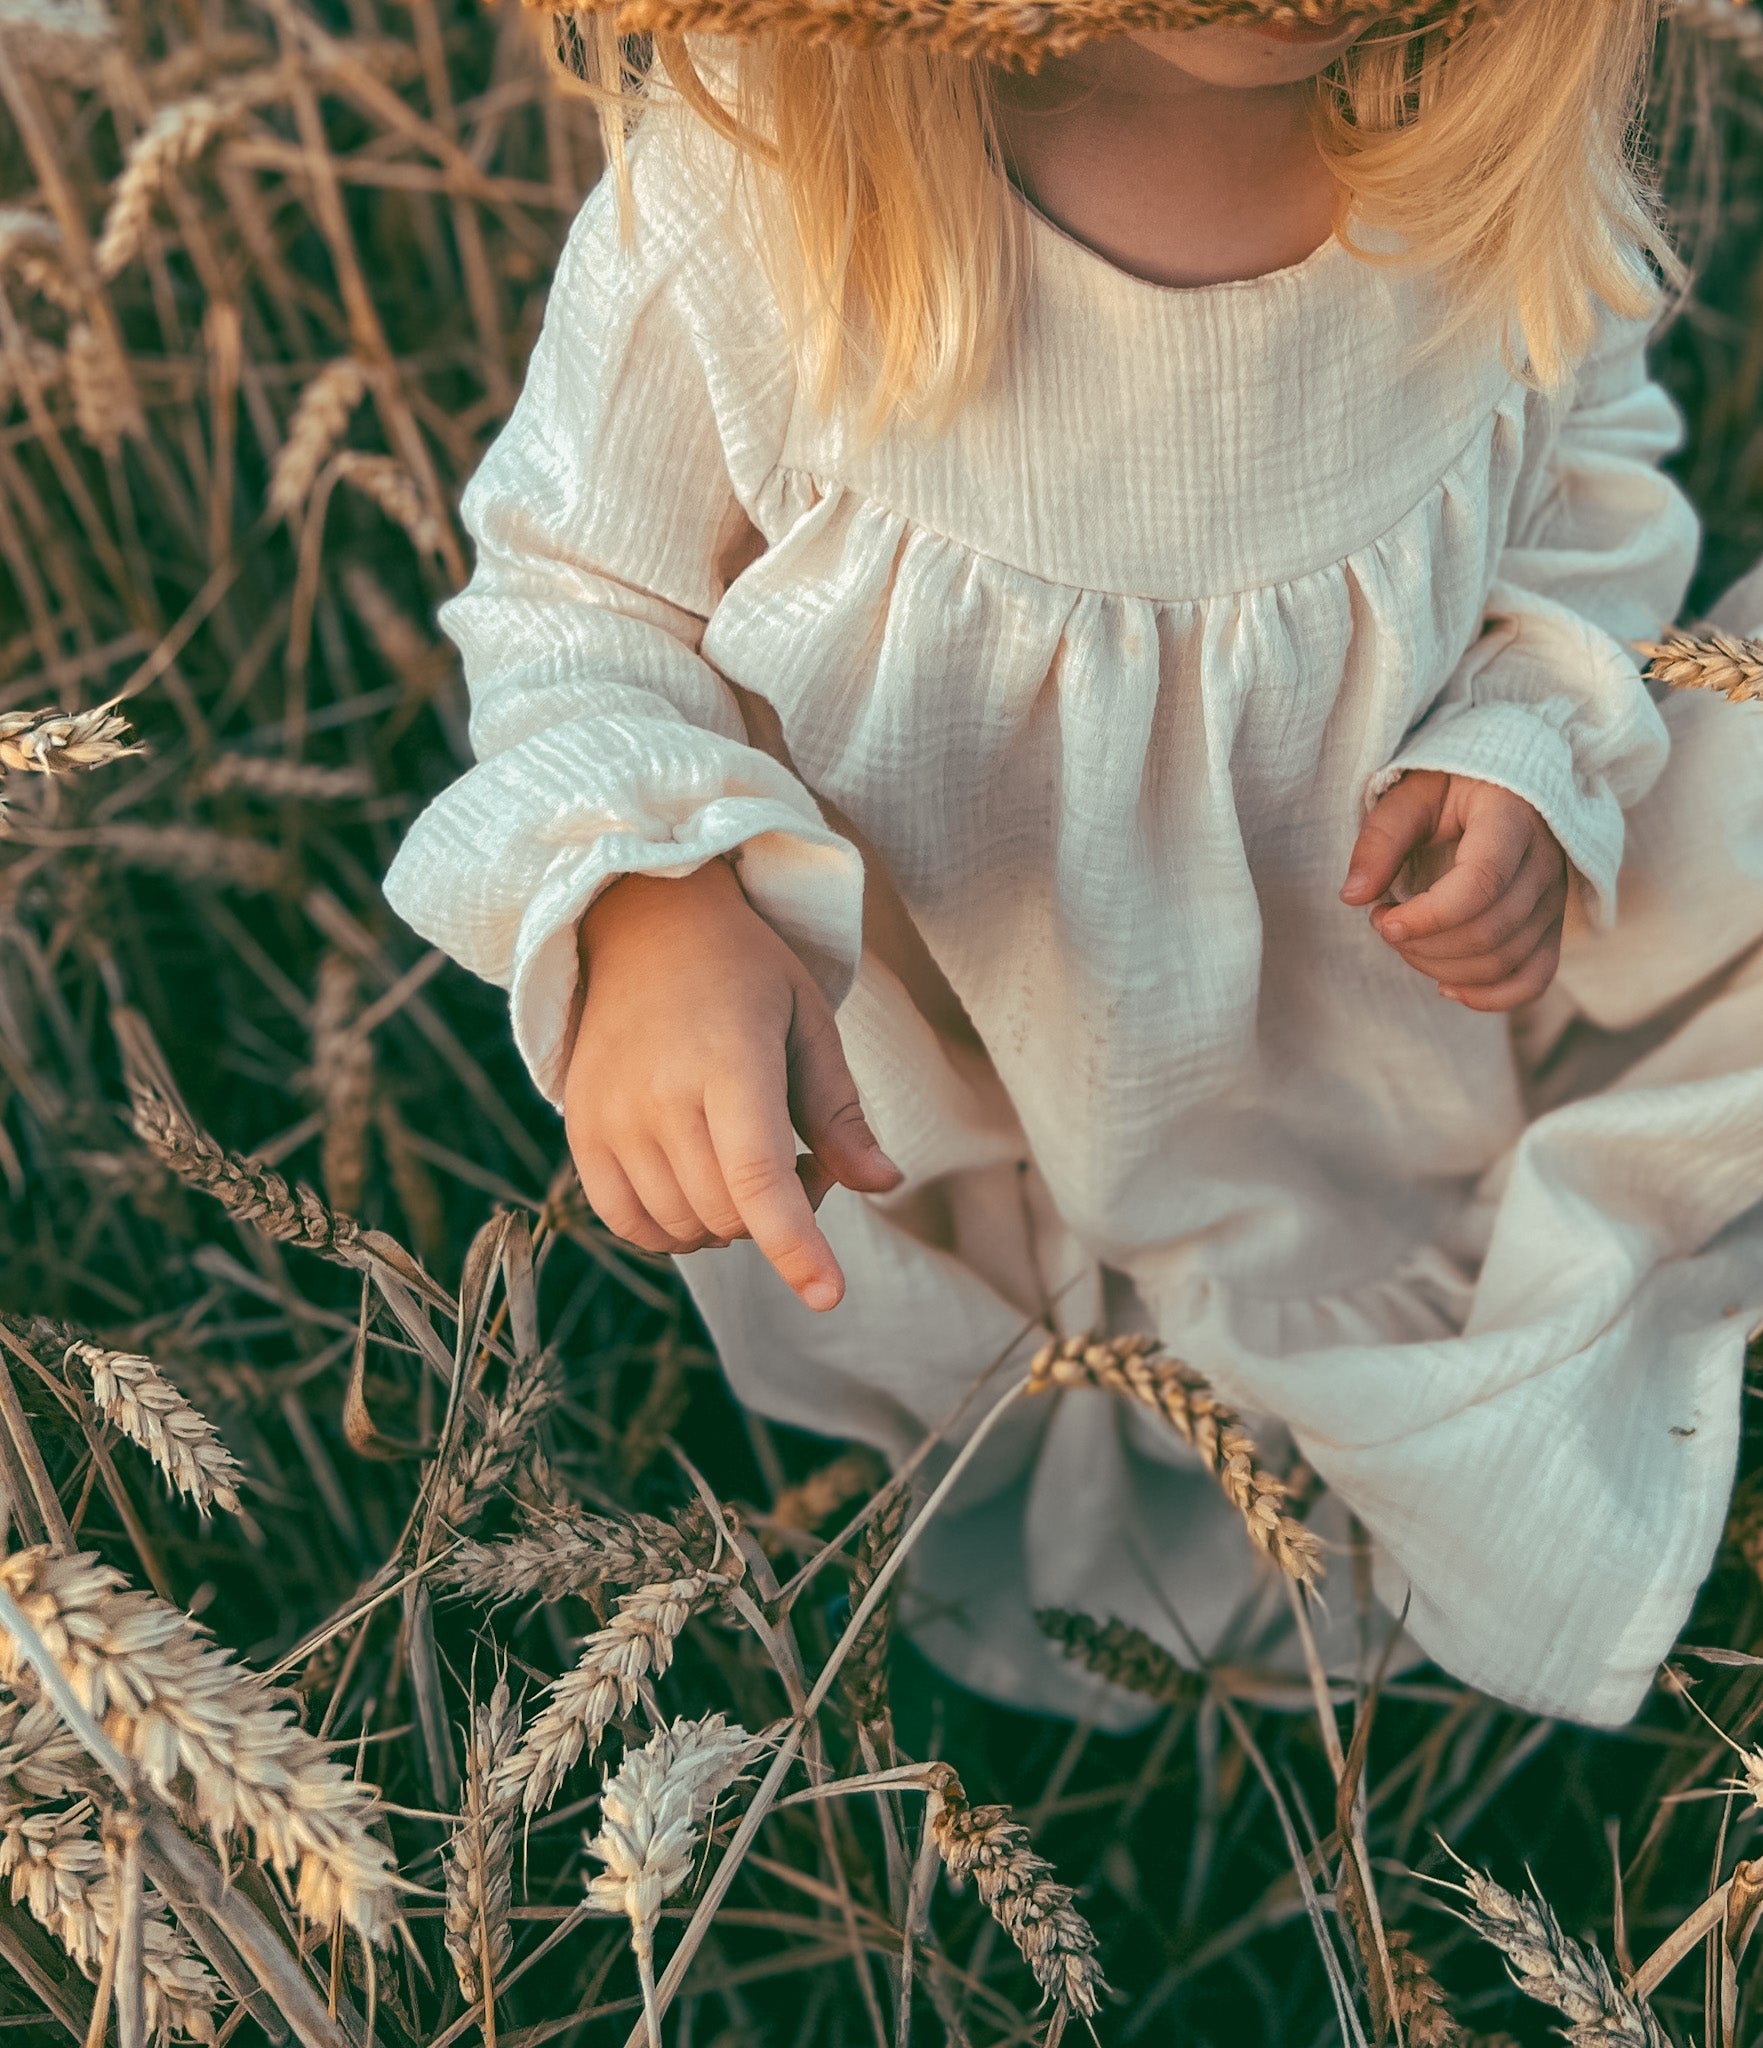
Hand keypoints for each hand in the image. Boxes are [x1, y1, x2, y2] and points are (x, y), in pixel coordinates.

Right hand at [564, 861, 900, 1310]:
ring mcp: (611, 1117)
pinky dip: (675, 1229)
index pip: (759, 1178)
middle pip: (729, 1213)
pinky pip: (630, 1225)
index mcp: (729, 1060)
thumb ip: (839, 1110)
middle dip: (783, 1214)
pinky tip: (700, 1183)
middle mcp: (659, 1095)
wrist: (641, 925)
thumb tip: (883, 1184)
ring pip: (684, 1228)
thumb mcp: (808, 1022)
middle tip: (805, 1157)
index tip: (828, 1296)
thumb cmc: (743, 972)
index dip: (796, 1246)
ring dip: (730, 1222)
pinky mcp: (581, 1133)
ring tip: (746, 1155)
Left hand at [1340, 770, 1567, 1011]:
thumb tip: (1352, 896)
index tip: (1381, 919)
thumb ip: (1380, 840)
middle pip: (1490, 931)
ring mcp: (1553, 897)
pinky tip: (1446, 987)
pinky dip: (1491, 996)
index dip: (1428, 916)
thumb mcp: (1410, 795)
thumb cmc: (1451, 785)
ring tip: (1403, 939)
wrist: (1503, 783)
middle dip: (1423, 943)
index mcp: (1512, 819)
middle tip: (1382, 921)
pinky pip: (1535, 977)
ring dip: (1441, 966)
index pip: (1481, 884)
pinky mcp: (1551, 924)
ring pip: (1505, 960)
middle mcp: (1545, 862)